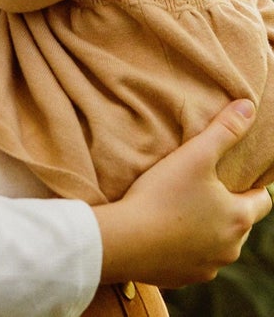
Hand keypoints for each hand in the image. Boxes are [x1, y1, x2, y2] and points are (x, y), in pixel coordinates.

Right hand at [94, 100, 271, 286]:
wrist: (125, 240)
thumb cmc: (162, 195)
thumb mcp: (194, 155)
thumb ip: (224, 130)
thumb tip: (248, 107)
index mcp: (239, 218)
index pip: (263, 201)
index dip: (252, 185)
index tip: (234, 173)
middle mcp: (230, 248)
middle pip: (238, 222)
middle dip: (225, 205)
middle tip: (201, 185)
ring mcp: (208, 268)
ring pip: (216, 243)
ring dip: (206, 228)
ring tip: (180, 207)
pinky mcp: (183, 278)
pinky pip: (192, 260)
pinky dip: (184, 246)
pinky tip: (164, 230)